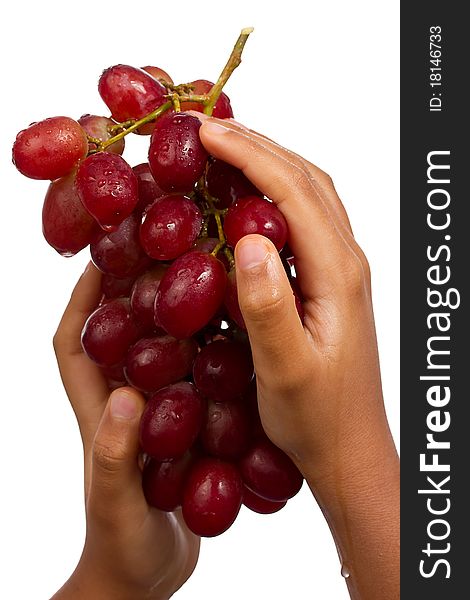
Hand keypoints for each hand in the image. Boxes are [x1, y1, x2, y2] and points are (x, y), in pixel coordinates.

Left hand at [51, 264, 199, 599]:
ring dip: (175, 323)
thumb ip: (114, 454)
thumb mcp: (113, 502)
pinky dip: (207, 362)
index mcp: (97, 411)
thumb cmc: (119, 544)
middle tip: (164, 258)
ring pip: (162, 355)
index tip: (99, 260)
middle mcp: (124, 404)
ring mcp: (153, 418)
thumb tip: (126, 398)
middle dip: (133, 295)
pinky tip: (237, 345)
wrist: (144, 579)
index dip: (80, 300)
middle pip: (122, 336)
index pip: (74, 343)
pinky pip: (193, 385)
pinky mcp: (180, 432)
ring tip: (205, 289)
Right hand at [197, 116, 399, 599]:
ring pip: (309, 194)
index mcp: (337, 274)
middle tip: (205, 128)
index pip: (293, 193)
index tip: (204, 132)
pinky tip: (245, 198)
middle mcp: (345, 261)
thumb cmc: (317, 417)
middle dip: (256, 146)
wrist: (348, 446)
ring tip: (223, 149)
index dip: (249, 155)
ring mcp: (340, 269)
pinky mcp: (329, 281)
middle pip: (306, 180)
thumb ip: (268, 306)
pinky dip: (273, 193)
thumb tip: (248, 241)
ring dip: (268, 163)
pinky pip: (304, 219)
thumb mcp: (286, 369)